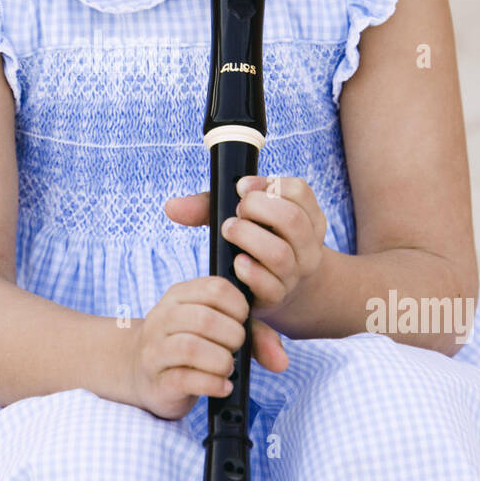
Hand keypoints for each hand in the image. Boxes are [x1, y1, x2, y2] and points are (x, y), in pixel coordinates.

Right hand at [124, 276, 285, 421]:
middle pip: (204, 319)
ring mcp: (155, 350)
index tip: (242, 322)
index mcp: (179, 296)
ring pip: (191, 348)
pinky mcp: (157, 381)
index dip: (238, 307)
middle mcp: (163, 318)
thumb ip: (254, 335)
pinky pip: (185, 379)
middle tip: (236, 349)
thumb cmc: (188, 346)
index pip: (215, 288)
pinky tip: (222, 385)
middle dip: (232, 337)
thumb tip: (281, 360)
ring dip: (221, 361)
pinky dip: (212, 384)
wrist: (138, 371)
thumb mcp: (217, 329)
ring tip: (227, 368)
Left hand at [164, 175, 326, 333]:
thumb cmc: (255, 242)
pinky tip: (236, 262)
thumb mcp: (241, 218)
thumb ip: (209, 207)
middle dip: (258, 209)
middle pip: (292, 219)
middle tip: (236, 212)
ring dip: (248, 238)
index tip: (241, 187)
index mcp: (307, 216)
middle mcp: (307, 245)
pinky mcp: (277, 296)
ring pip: (280, 253)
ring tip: (229, 230)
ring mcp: (295, 273)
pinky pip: (268, 285)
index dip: (269, 184)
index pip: (299, 191)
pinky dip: (249, 271)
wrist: (275, 288)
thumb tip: (172, 206)